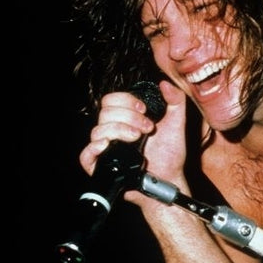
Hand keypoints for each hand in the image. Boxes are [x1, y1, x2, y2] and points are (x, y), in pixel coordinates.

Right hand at [78, 80, 188, 207]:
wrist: (169, 178)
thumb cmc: (170, 154)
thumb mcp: (176, 124)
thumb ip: (175, 101)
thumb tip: (165, 84)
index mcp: (124, 119)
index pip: (111, 100)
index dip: (126, 101)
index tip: (144, 110)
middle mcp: (112, 131)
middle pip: (104, 113)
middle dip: (128, 117)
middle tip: (148, 128)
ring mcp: (105, 148)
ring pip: (98, 130)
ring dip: (120, 130)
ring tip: (138, 139)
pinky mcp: (100, 166)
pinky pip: (86, 155)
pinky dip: (94, 148)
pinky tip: (107, 146)